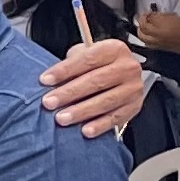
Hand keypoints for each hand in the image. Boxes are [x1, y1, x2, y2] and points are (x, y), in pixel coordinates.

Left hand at [44, 12, 149, 136]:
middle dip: (69, 93)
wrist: (121, 75)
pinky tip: (85, 131)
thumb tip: (49, 81)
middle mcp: (128, 67)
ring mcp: (133, 88)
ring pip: (106, 101)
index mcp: (115, 49)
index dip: (65, 70)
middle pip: (96, 81)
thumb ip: (71, 63)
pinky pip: (116, 118)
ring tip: (61, 118)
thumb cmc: (97, 66)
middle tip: (49, 102)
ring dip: (81, 111)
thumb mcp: (85, 55)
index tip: (45, 80)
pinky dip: (100, 125)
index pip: (88, 59)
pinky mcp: (134, 106)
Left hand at [134, 10, 179, 64]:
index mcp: (160, 29)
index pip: (144, 22)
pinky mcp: (160, 48)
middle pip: (141, 31)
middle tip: (146, 17)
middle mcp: (156, 38)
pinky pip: (148, 42)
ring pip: (143, 37)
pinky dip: (147, 36)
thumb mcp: (176, 18)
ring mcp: (157, 44)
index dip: (145, 15)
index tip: (149, 12)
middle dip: (141, 23)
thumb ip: (162, 16)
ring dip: (142, 30)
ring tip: (148, 24)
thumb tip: (153, 15)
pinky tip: (152, 32)